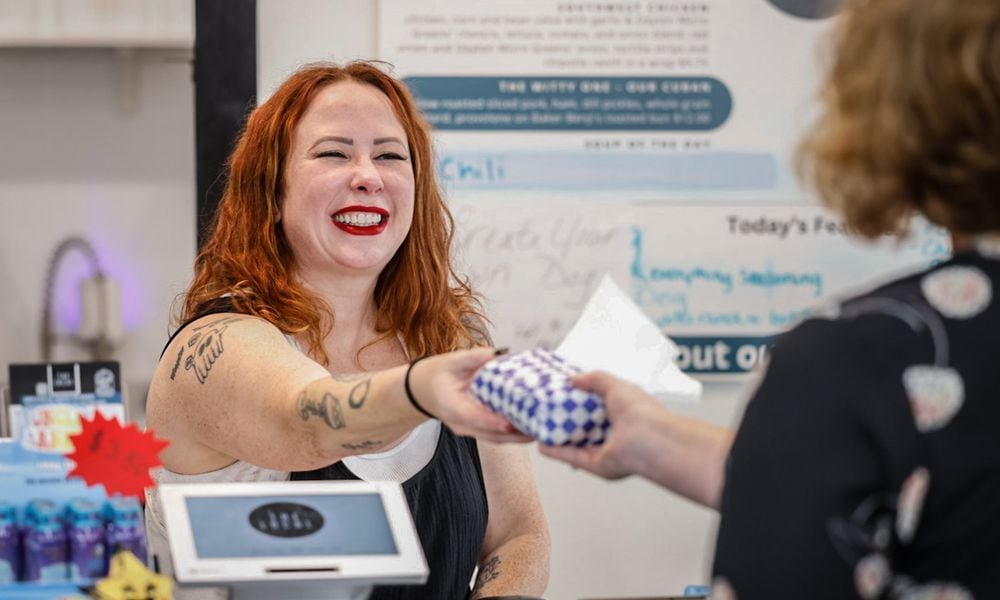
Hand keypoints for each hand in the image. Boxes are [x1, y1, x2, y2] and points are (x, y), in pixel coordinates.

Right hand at [408, 347, 533, 443]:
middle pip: (491, 435)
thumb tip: (494, 353)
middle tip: (538, 428)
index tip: (510, 423)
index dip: (492, 422)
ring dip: (518, 437)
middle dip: (515, 435)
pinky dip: (514, 433)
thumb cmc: (437, 375)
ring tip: (541, 430)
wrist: (423, 389)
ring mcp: (469, 429)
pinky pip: (497, 434)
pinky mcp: (477, 429)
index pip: (474, 418)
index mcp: (452, 407)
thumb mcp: (451, 361)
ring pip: (496, 438)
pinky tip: (531, 426)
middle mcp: (461, 424)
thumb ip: (472, 357)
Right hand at [538, 371, 662, 479]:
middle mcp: (616, 433)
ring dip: (560, 439)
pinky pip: (573, 457)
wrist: (647, 440)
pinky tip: (542, 446)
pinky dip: (557, 453)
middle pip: (588, 428)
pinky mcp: (597, 465)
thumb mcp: (615, 384)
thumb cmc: (639, 411)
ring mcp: (606, 450)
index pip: (601, 407)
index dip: (584, 401)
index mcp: (624, 413)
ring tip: (541, 430)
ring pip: (578, 445)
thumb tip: (573, 379)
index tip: (564, 395)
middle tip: (549, 412)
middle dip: (569, 421)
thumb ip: (594, 379)